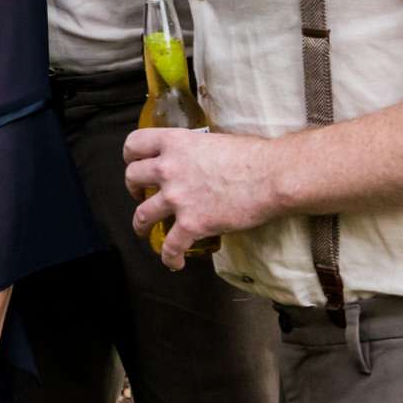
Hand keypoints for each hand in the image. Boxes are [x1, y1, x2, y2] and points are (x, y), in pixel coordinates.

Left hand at [123, 125, 285, 268]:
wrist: (272, 176)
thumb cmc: (253, 155)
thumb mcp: (213, 141)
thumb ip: (195, 151)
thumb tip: (197, 160)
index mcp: (175, 143)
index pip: (134, 144)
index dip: (130, 156)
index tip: (134, 163)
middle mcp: (168, 168)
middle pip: (132, 177)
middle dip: (133, 189)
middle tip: (140, 195)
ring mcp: (177, 197)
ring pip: (142, 214)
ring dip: (140, 225)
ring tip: (144, 230)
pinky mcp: (191, 223)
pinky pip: (170, 245)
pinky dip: (169, 256)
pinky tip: (173, 261)